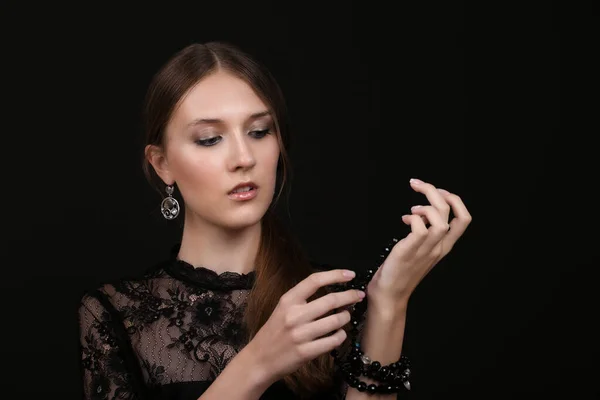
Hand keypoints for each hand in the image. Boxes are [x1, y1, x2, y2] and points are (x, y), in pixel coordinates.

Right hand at [247, 269, 364, 384]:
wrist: (259, 359)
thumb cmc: (274, 332)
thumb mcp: (282, 309)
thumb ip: (302, 299)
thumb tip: (331, 288)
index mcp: (287, 300)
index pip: (314, 280)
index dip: (335, 275)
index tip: (350, 275)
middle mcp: (294, 315)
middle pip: (330, 300)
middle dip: (349, 296)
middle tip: (359, 295)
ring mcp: (300, 335)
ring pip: (335, 321)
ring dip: (346, 317)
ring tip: (347, 316)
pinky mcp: (306, 352)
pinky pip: (333, 341)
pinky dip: (341, 336)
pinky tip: (340, 333)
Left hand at [368, 178, 471, 305]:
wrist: (390, 295)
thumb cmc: (401, 270)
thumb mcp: (420, 250)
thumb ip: (426, 233)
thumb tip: (420, 212)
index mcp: (444, 246)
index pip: (464, 219)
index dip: (455, 199)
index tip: (438, 191)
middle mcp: (439, 247)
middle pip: (450, 212)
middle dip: (435, 191)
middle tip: (417, 185)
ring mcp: (426, 250)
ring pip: (439, 220)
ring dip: (425, 206)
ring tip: (412, 209)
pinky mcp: (410, 251)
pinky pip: (420, 229)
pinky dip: (413, 218)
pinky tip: (404, 220)